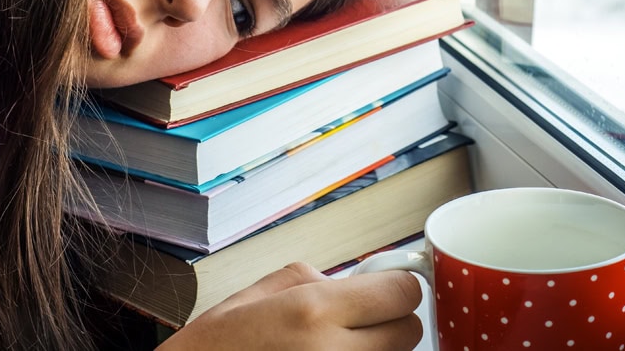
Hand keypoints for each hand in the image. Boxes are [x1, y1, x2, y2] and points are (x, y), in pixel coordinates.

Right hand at [156, 262, 422, 349]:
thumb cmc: (215, 348)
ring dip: (376, 350)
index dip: (396, 288)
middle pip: (409, 332)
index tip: (385, 290)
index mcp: (314, 312)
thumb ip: (314, 280)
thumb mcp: (258, 295)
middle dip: (391, 322)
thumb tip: (355, 282)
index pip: (403, 293)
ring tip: (333, 347)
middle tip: (361, 322)